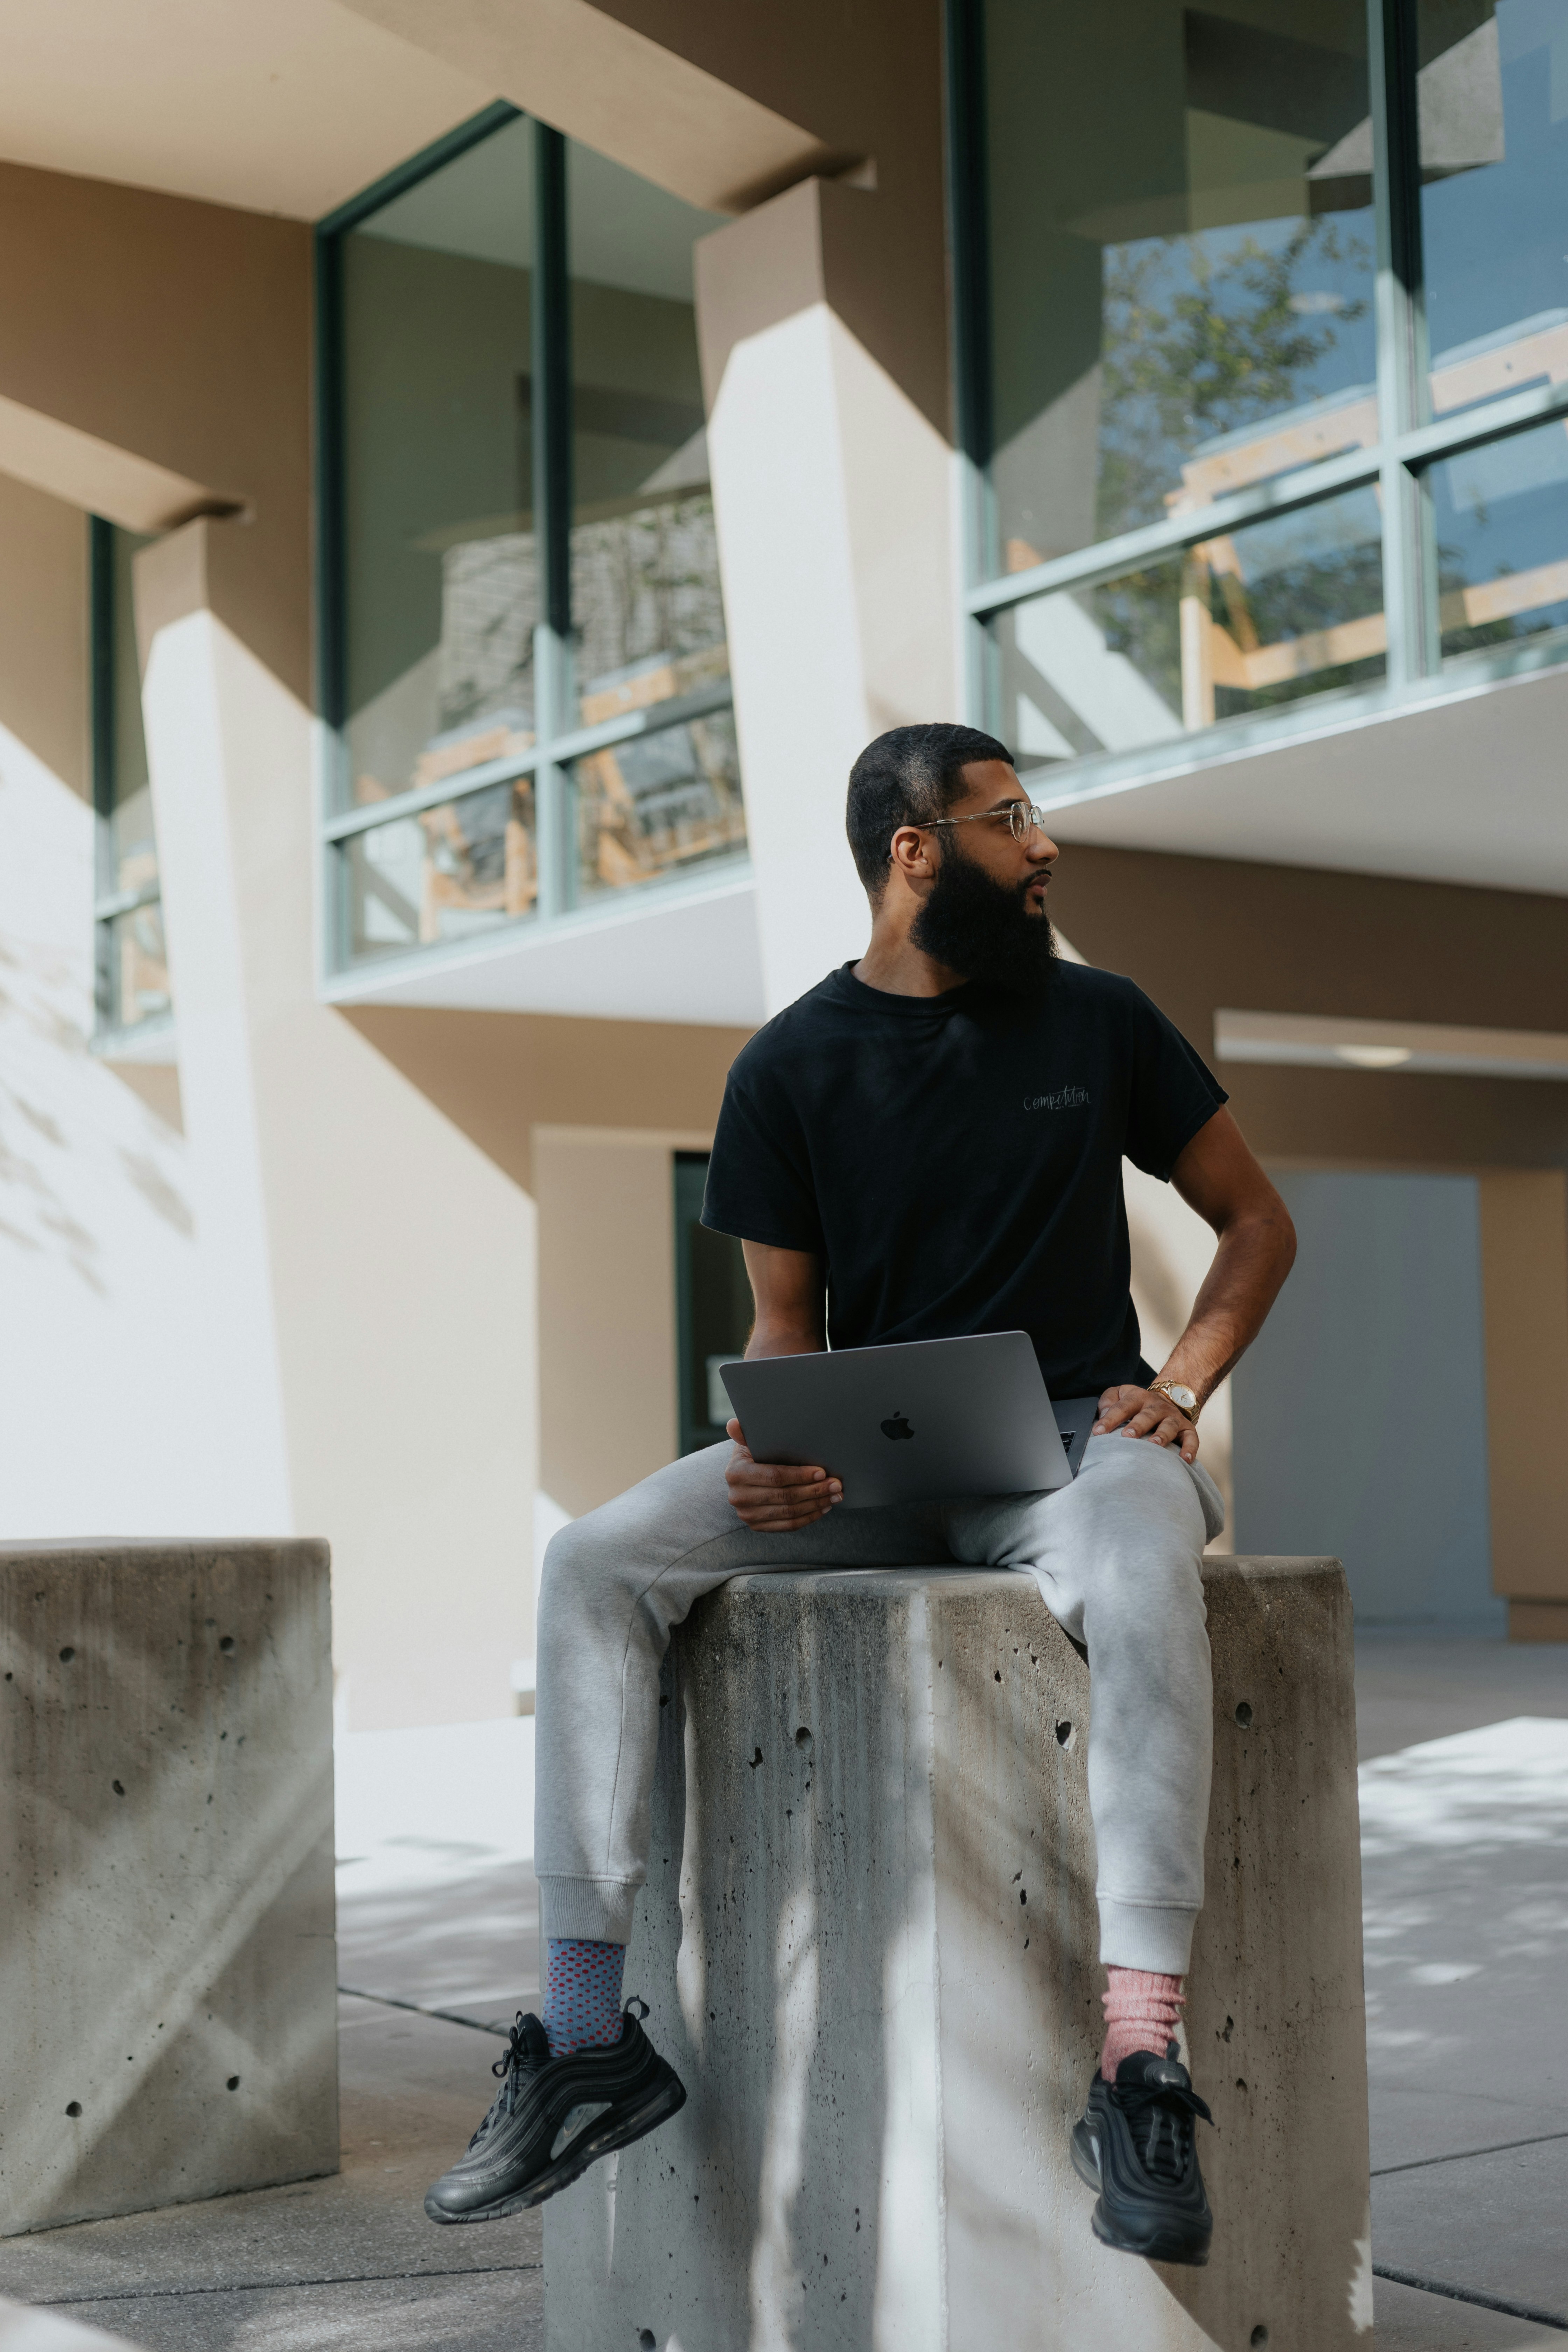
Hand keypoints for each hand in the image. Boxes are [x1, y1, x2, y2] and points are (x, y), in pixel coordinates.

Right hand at [724, 1418, 842, 1529]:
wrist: (744, 1479)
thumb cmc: (753, 1455)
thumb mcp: (749, 1442)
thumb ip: (744, 1433)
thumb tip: (733, 1424)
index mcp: (736, 1473)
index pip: (774, 1476)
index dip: (800, 1475)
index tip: (822, 1472)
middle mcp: (738, 1497)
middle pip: (785, 1497)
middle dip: (814, 1491)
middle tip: (836, 1484)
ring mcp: (747, 1515)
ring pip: (789, 1513)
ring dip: (816, 1504)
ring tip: (835, 1495)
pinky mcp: (757, 1526)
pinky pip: (788, 1526)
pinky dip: (809, 1517)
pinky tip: (823, 1507)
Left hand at [1093, 1384, 1199, 1464]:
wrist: (1170, 1396)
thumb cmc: (1137, 1403)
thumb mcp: (1120, 1394)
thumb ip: (1108, 1402)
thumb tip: (1102, 1416)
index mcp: (1138, 1397)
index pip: (1122, 1407)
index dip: (1110, 1419)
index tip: (1097, 1432)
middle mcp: (1157, 1406)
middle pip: (1147, 1415)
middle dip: (1138, 1425)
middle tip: (1127, 1436)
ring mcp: (1173, 1417)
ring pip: (1169, 1426)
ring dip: (1162, 1436)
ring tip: (1154, 1446)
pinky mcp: (1187, 1428)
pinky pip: (1191, 1438)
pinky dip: (1190, 1449)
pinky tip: (1185, 1460)